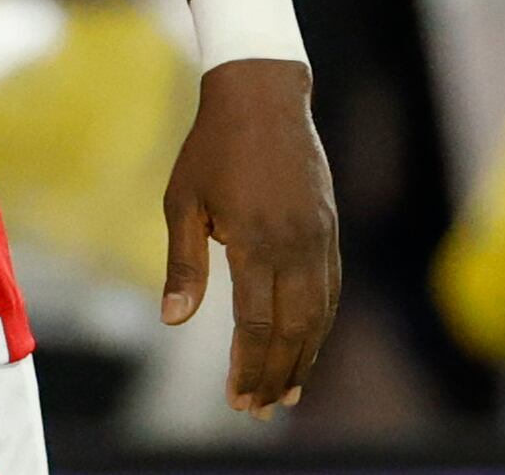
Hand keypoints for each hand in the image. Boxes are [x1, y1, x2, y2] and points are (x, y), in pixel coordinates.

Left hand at [162, 59, 339, 417]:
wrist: (263, 96)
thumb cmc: (211, 147)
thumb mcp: (183, 200)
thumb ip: (183, 262)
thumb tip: (174, 321)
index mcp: (256, 240)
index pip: (257, 323)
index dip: (248, 366)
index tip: (236, 398)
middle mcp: (296, 245)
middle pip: (293, 330)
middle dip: (275, 375)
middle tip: (256, 409)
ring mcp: (320, 238)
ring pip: (319, 316)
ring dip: (303, 360)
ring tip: (284, 394)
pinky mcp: (330, 230)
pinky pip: (330, 291)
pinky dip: (320, 327)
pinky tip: (307, 347)